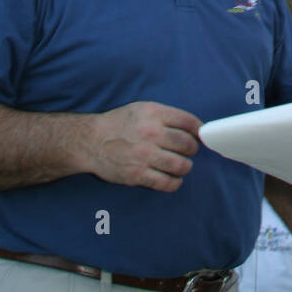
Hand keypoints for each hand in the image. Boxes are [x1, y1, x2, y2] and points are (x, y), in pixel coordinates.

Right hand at [85, 102, 200, 191]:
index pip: (189, 122)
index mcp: (154, 114)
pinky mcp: (137, 175)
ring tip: (181, 165)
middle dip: (193, 149)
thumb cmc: (120, 123)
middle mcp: (151, 133)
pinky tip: (172, 179)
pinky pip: (167, 183)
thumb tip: (195, 128)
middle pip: (188, 145)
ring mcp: (144, 155)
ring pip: (181, 165)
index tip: (201, 136)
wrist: (91, 141)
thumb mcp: (143, 109)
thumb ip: (167, 116)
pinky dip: (174, 183)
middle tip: (189, 151)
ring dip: (185, 167)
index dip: (199, 130)